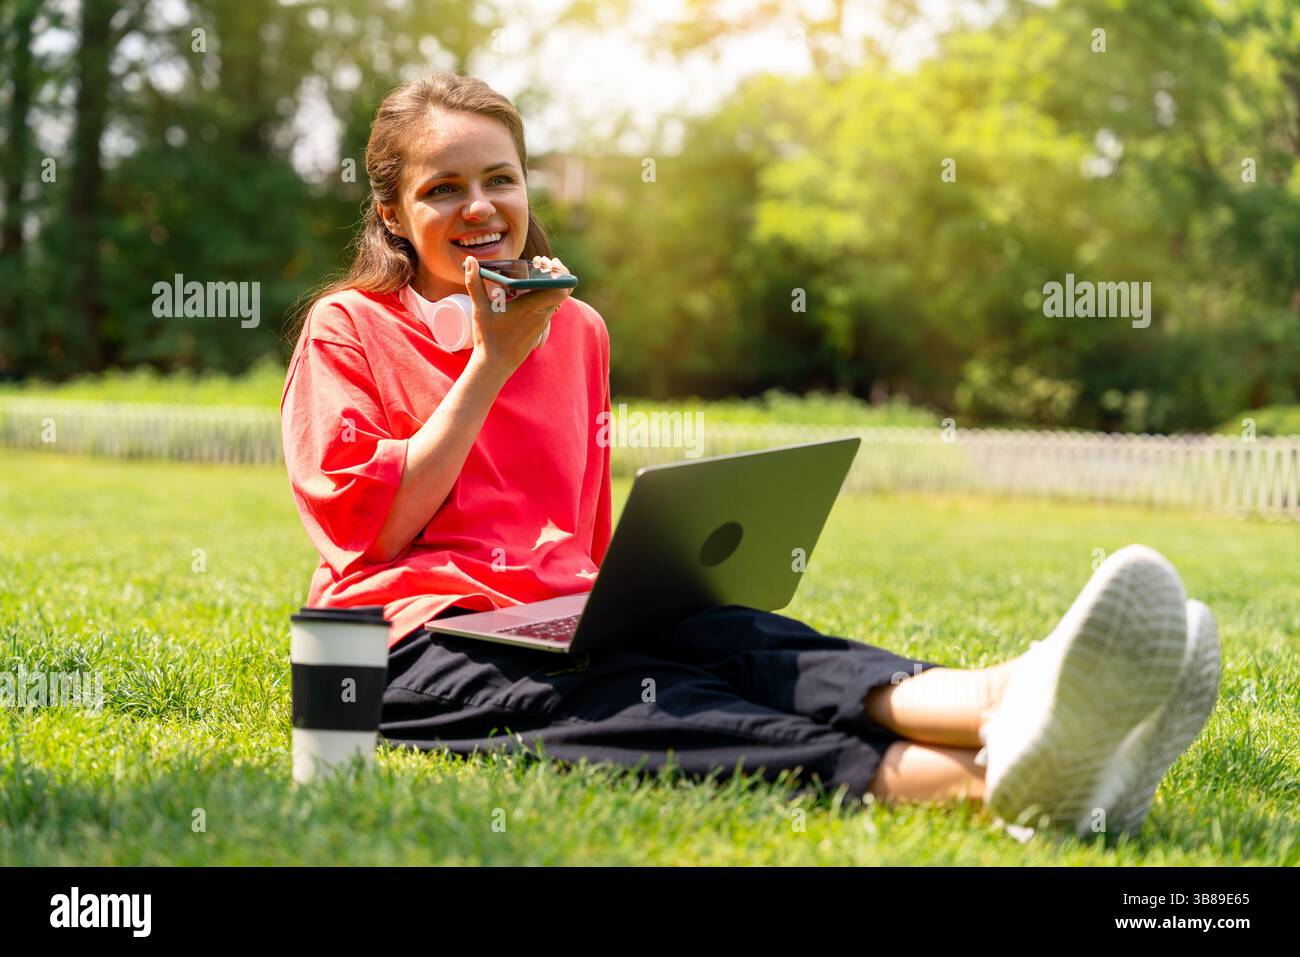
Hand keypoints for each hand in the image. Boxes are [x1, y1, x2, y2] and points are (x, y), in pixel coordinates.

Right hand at [462, 254, 571, 376]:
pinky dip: (544, 296)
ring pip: (556, 299)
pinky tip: (528, 290)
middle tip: (540, 263)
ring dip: (549, 285)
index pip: (561, 288)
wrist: (495, 365)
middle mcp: (542, 315)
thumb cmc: (488, 338)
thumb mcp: (480, 309)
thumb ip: (474, 283)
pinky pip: (549, 307)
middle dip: (556, 274)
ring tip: (534, 272)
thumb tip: (470, 261)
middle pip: (562, 290)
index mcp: (531, 307)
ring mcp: (542, 322)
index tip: (550, 263)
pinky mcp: (540, 328)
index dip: (561, 273)